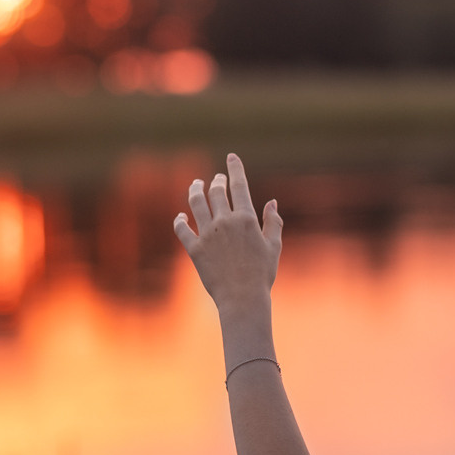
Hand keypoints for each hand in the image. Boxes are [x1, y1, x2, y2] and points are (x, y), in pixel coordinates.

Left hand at [174, 153, 281, 311]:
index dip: (234, 168)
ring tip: (196, 184)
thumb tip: (272, 202)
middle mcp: (225, 222)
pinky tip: (181, 216)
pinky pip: (182, 229)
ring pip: (196, 203)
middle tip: (217, 179)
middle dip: (217, 181)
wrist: (243, 298)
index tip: (231, 157)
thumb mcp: (274, 246)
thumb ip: (273, 222)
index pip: (240, 185)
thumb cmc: (262, 274)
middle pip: (216, 191)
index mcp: (246, 219)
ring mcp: (207, 234)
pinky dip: (179, 220)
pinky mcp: (194, 249)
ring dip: (195, 190)